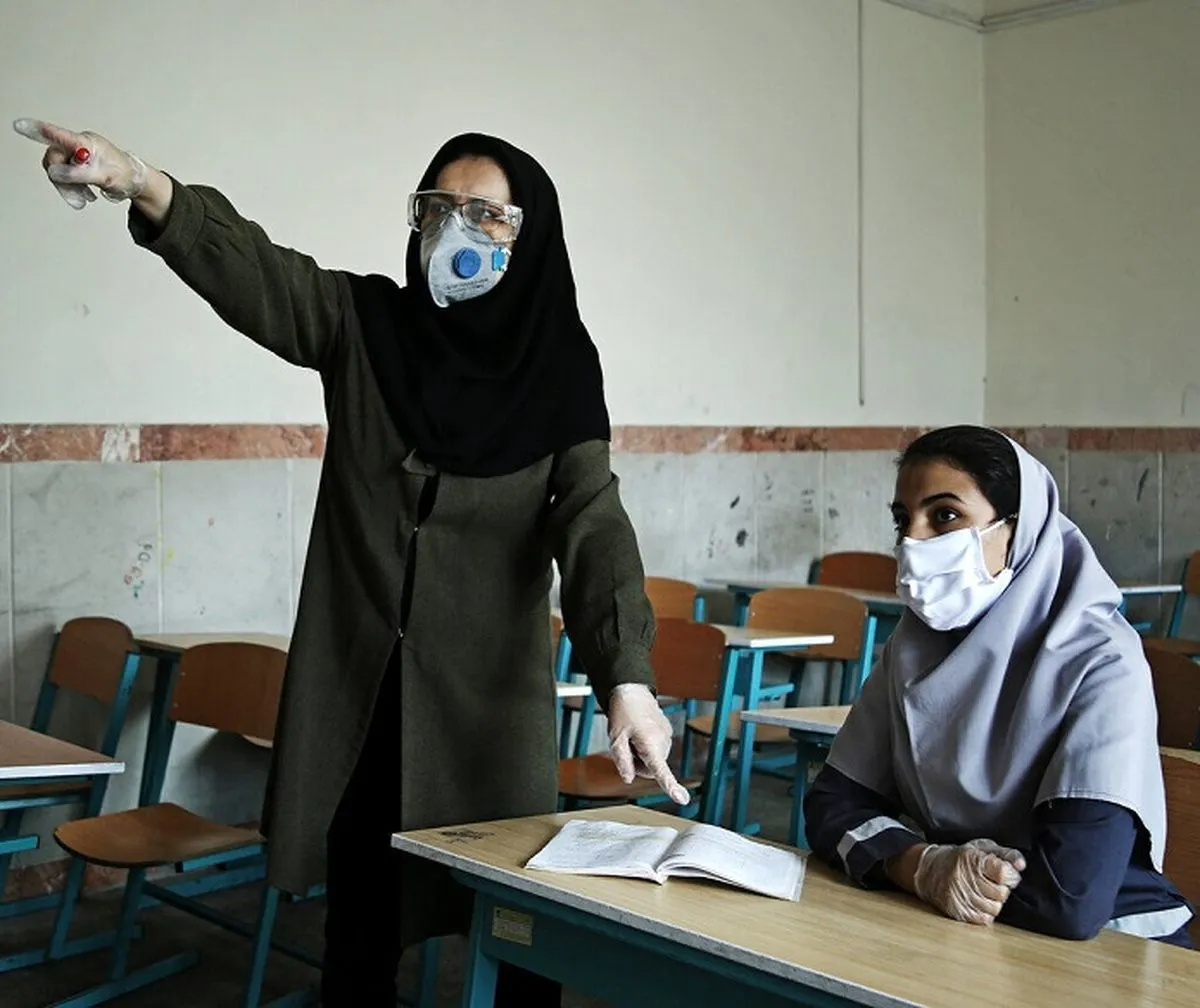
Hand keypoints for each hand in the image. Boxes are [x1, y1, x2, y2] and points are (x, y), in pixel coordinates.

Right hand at [13, 118, 146, 209]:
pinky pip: (65, 174)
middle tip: (78, 198)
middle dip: (62, 180)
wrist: (135, 180)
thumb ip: (79, 174)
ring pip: (58, 169)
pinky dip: (72, 187)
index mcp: (87, 143)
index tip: (20, 125)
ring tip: (84, 199)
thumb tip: (56, 173)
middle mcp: (80, 145)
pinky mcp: (78, 163)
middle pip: (55, 158)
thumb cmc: (125, 174)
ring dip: (68, 187)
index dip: (39, 131)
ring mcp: (78, 154)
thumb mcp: (105, 177)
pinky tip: (85, 195)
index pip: (59, 135)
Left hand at [606, 683, 689, 804]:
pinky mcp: (667, 734)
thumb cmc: (623, 713)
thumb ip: (622, 761)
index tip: (681, 798)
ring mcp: (667, 738)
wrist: (633, 692)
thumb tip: (629, 779)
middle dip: (637, 764)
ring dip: (641, 755)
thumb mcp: (615, 738)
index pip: (660, 770)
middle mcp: (663, 742)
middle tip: (626, 745)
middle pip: (650, 770)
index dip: (670, 786)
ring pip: (653, 761)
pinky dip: (647, 747)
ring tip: (633, 736)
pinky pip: (656, 751)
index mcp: (650, 743)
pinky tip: (640, 733)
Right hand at [912, 841, 1022, 924]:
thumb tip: (1021, 865)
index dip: (1010, 875)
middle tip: (992, 882)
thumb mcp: (982, 848)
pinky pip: (984, 919)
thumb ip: (1005, 854)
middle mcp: (964, 877)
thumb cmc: (960, 858)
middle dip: (1002, 888)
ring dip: (994, 901)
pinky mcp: (956, 910)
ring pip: (995, 908)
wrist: (929, 870)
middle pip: (1001, 893)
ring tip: (984, 891)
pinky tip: (979, 901)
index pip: (1003, 873)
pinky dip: (986, 912)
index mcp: (971, 858)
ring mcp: (959, 895)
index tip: (1006, 873)